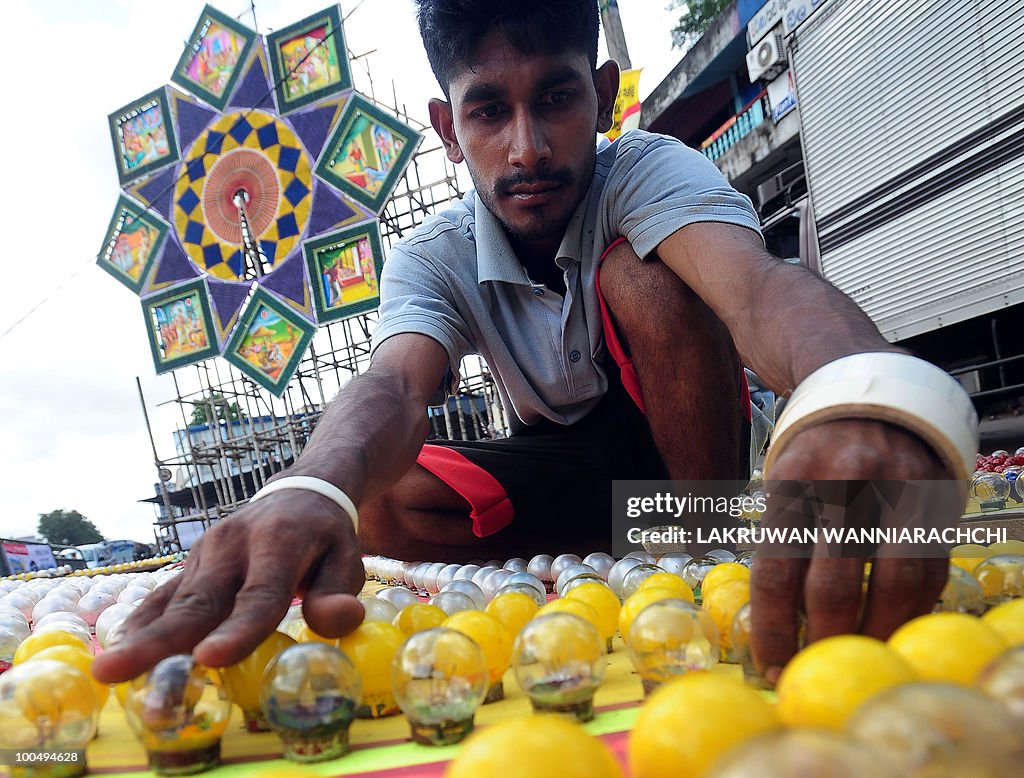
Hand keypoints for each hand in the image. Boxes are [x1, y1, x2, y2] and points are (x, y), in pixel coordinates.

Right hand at [92, 491, 364, 683]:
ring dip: (142, 639)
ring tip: (109, 672)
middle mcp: (233, 547)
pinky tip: (117, 649)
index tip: (210, 659)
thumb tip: (342, 621)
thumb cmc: (324, 538)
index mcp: (279, 544)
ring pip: (174, 602)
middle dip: (160, 641)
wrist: (298, 493)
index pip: (259, 594)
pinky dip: (140, 623)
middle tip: (119, 672)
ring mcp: (205, 554)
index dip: (237, 629)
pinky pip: (163, 595)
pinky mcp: (191, 565)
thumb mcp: (347, 559)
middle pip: (199, 601)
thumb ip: (337, 593)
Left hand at [750, 418, 960, 684]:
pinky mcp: (934, 504)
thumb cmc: (814, 455)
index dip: (773, 627)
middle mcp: (843, 484)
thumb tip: (775, 623)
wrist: (869, 400)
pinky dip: (908, 610)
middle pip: (831, 585)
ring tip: (855, 658)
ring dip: (872, 633)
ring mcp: (896, 492)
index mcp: (790, 481)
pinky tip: (890, 629)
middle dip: (821, 640)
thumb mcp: (782, 483)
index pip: (776, 570)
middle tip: (813, 670)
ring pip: (888, 585)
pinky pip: (926, 572)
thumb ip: (781, 541)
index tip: (770, 663)